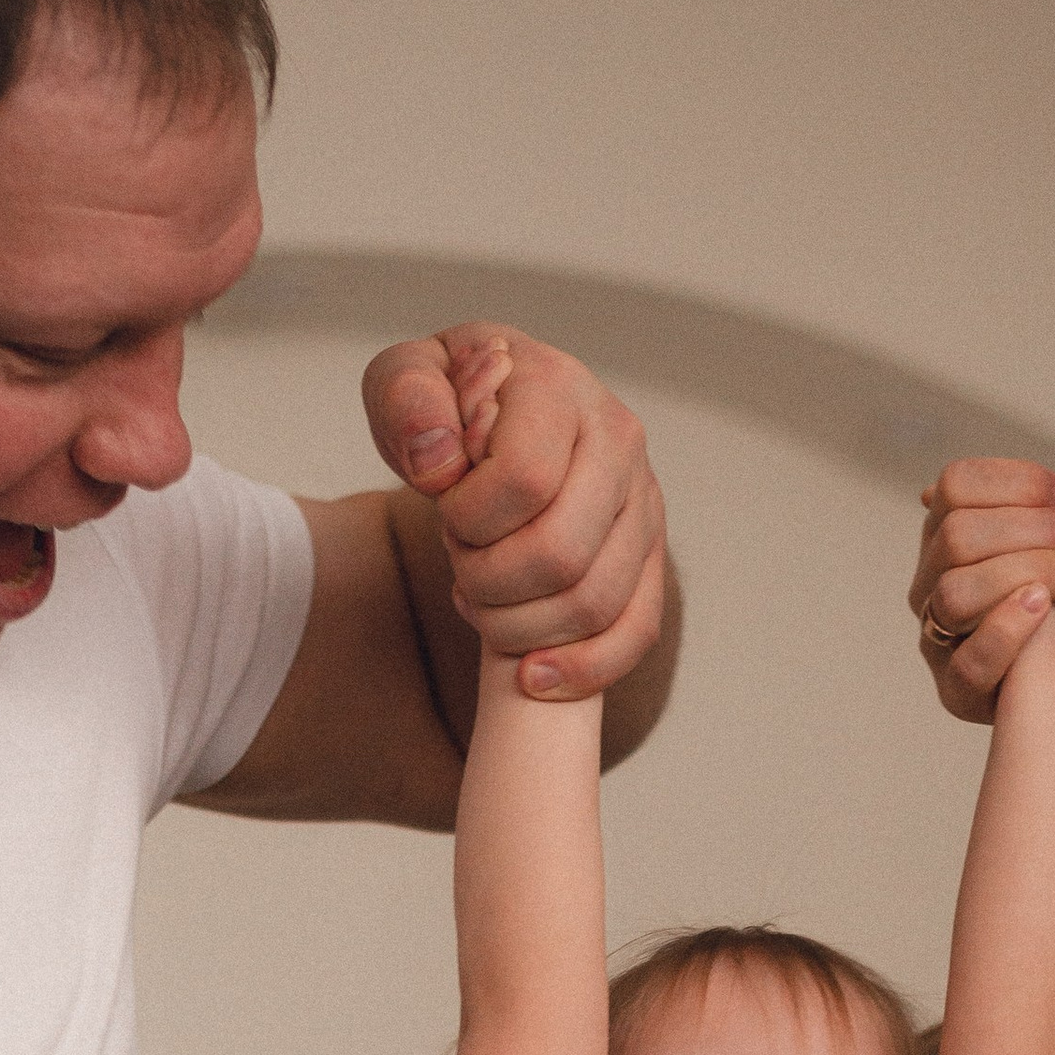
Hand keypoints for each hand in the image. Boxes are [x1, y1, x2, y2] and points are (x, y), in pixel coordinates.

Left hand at [363, 323, 666, 699]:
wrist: (497, 416)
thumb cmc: (447, 403)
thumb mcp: (404, 377)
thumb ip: (406, 400)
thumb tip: (440, 462)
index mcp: (559, 386)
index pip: (525, 480)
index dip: (469, 521)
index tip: (446, 513)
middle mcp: (618, 440)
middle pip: (561, 554)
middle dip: (488, 581)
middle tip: (459, 561)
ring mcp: (644, 501)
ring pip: (594, 604)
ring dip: (518, 625)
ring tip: (481, 597)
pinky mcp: (650, 554)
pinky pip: (636, 632)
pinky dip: (584, 669)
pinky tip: (531, 677)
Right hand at [912, 447, 1054, 723]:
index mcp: (953, 532)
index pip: (955, 484)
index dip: (1015, 482)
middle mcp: (934, 581)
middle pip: (955, 534)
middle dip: (1030, 530)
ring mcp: (939, 636)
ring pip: (955, 592)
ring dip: (1023, 575)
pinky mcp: (958, 691)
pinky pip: (967, 662)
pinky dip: (1007, 629)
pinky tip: (1045, 609)